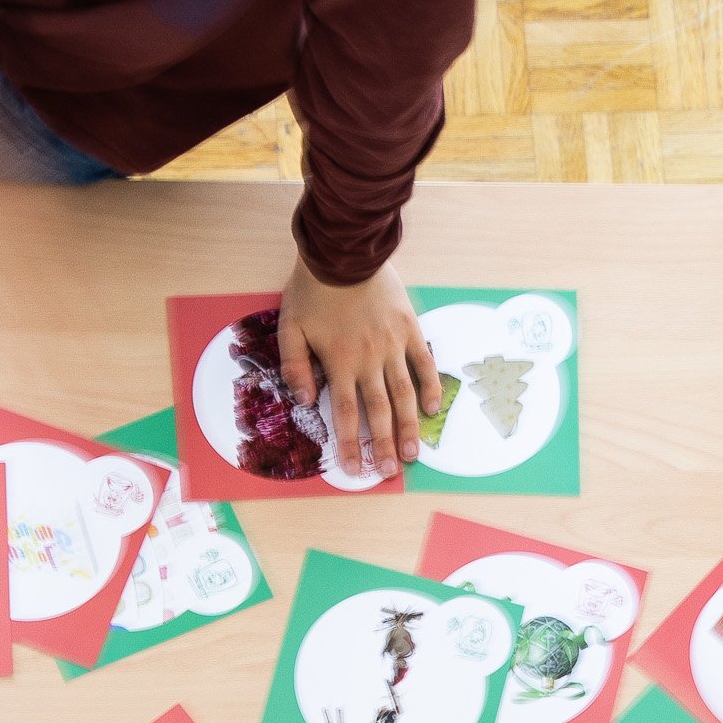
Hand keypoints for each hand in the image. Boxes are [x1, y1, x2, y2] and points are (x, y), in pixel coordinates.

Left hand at [281, 257, 440, 473]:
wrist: (344, 252)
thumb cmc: (312, 289)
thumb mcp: (290, 328)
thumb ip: (295, 367)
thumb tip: (305, 402)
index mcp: (339, 363)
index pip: (347, 414)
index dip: (351, 445)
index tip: (355, 470)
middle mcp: (369, 360)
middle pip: (379, 412)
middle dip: (385, 445)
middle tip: (392, 471)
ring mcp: (393, 345)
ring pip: (404, 394)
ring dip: (410, 426)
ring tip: (414, 453)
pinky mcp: (410, 328)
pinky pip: (424, 362)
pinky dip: (430, 386)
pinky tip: (432, 409)